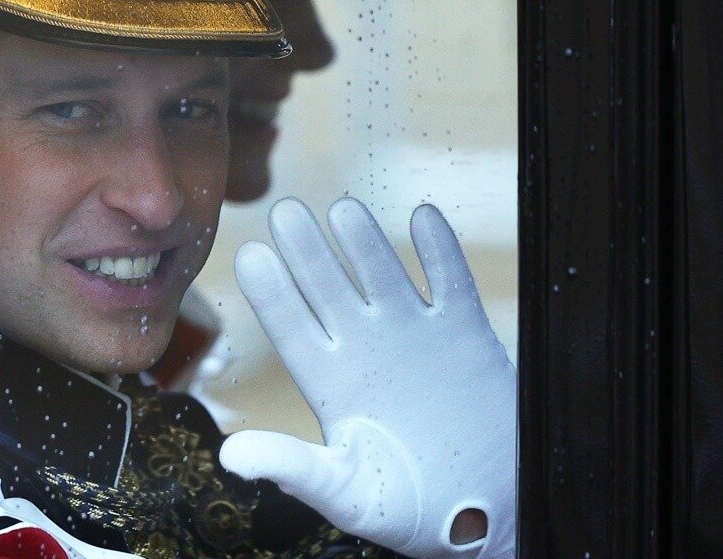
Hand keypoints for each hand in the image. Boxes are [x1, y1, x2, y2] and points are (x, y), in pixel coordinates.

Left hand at [218, 198, 515, 558]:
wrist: (492, 513)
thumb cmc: (413, 510)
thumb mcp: (347, 493)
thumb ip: (294, 469)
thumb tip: (230, 457)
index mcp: (329, 383)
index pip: (290, 327)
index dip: (271, 293)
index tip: (249, 255)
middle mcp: (365, 349)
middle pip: (328, 287)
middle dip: (307, 252)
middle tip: (284, 212)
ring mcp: (414, 336)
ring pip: (383, 275)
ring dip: (366, 243)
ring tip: (344, 210)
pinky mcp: (465, 334)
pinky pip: (449, 282)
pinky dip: (439, 251)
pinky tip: (423, 216)